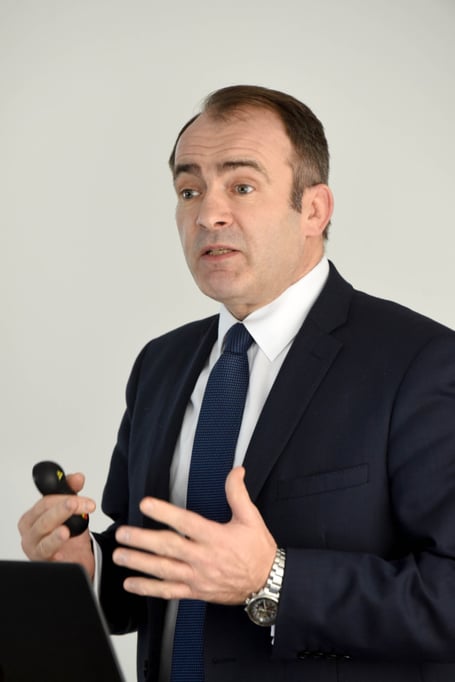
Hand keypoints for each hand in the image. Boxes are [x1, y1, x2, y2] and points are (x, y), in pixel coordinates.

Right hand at [18, 472, 95, 579]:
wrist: (74, 556)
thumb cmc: (67, 530)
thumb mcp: (69, 508)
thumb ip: (71, 490)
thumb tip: (78, 477)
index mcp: (33, 516)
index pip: (45, 503)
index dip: (64, 498)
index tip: (84, 500)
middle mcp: (30, 534)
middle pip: (44, 520)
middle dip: (64, 511)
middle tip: (79, 507)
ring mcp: (36, 551)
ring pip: (44, 543)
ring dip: (55, 537)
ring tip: (65, 531)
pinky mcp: (45, 565)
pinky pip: (48, 562)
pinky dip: (55, 558)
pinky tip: (62, 555)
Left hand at [113, 466, 276, 604]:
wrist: (267, 583)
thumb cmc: (258, 550)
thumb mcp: (252, 518)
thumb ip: (238, 494)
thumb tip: (236, 471)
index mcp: (216, 537)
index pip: (186, 522)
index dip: (165, 512)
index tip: (146, 504)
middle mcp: (203, 558)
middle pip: (168, 548)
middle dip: (142, 540)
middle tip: (122, 533)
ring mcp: (197, 577)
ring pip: (163, 570)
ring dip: (139, 563)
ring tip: (119, 555)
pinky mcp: (195, 591)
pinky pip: (168, 592)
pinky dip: (148, 589)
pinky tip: (130, 583)